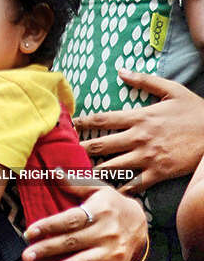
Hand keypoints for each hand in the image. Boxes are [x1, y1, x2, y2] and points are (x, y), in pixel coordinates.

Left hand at [22, 177, 146, 260]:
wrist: (141, 222)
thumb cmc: (112, 203)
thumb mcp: (97, 188)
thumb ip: (75, 183)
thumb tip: (53, 172)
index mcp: (99, 210)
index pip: (70, 220)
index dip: (49, 226)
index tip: (30, 232)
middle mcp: (105, 232)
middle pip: (72, 242)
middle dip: (47, 250)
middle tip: (26, 256)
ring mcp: (111, 252)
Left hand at [74, 70, 203, 191]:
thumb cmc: (193, 110)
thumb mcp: (170, 88)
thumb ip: (143, 80)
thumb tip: (120, 70)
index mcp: (140, 116)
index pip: (104, 119)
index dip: (84, 121)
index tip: (71, 124)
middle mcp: (140, 137)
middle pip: (103, 144)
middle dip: (84, 148)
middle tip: (68, 152)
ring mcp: (148, 157)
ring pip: (115, 166)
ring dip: (97, 169)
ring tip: (82, 172)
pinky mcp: (159, 173)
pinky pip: (135, 184)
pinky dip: (122, 187)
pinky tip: (111, 190)